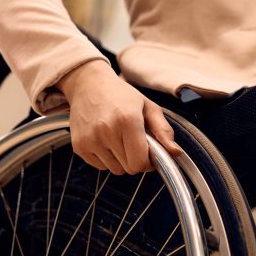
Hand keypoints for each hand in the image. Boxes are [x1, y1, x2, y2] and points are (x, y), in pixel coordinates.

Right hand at [57, 59, 182, 173]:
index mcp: (127, 120)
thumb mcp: (148, 107)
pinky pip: (100, 167)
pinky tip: (106, 140)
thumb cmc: (121, 95)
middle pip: (129, 168)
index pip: (140, 162)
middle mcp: (106, 131)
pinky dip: (107, 158)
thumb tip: (176, 153)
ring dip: (121, 160)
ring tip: (119, 138)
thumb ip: (163, 131)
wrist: (88, 85)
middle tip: (134, 141)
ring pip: (115, 170)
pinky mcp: (79, 146)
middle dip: (136, 159)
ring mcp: (90, 140)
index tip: (150, 152)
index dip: (149, 162)